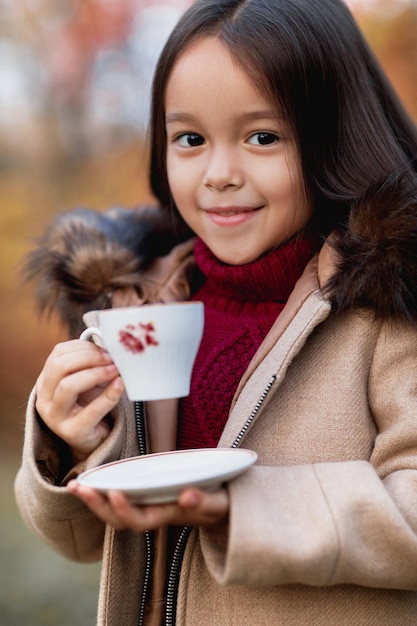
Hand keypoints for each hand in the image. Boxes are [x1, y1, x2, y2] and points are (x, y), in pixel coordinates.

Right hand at [36, 340, 123, 461]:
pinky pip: (91, 411)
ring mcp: (55, 417)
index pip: (58, 354)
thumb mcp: (85, 382)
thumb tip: (109, 346)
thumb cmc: (89, 405)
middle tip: (111, 359)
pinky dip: (109, 395)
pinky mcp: (73, 432)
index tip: (104, 349)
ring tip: (115, 371)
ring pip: (68, 386)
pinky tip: (120, 385)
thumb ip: (89, 364)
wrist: (92, 440)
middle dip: (89, 358)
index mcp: (45, 382)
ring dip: (96, 373)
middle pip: (60, 367)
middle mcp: (44, 399)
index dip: (82, 347)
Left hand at [67, 481, 229, 530]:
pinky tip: (86, 481)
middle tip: (80, 488)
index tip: (114, 492)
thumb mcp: (218, 502)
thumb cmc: (219, 504)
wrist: (220, 506)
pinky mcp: (144, 496)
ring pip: (115, 512)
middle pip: (120, 520)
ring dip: (94, 500)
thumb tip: (187, 496)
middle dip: (99, 506)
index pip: (141, 520)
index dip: (125, 509)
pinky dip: (101, 491)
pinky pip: (119, 498)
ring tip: (74, 486)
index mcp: (169, 516)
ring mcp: (148, 507)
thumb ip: (205, 500)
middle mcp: (154, 514)